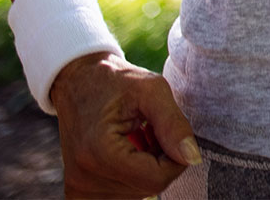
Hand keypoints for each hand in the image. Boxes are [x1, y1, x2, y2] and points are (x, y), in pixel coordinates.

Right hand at [49, 51, 198, 198]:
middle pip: (148, 187)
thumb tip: (192, 159)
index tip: (169, 131)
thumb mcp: (151, 90)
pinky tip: (128, 152)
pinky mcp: (77, 193)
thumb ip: (173, 124)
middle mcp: (82, 179)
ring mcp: (78, 190)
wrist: (77, 83)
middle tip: (150, 129)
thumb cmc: (116, 82)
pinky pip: (122, 195)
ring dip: (147, 168)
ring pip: (138, 192)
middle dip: (161, 161)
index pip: (157, 179)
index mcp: (99, 154)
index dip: (176, 158)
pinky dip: (133, 176)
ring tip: (138, 137)